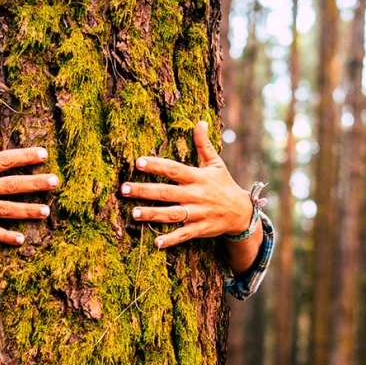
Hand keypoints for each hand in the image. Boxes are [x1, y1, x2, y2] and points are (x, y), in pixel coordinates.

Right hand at [0, 101, 58, 245]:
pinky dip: (4, 237)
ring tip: (47, 211)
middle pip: (10, 186)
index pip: (3, 160)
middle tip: (55, 181)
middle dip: (34, 184)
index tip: (44, 154)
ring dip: (26, 211)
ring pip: (4, 210)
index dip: (24, 156)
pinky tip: (21, 240)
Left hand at [120, 121, 252, 248]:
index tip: (139, 162)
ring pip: (172, 214)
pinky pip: (183, 235)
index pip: (174, 170)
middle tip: (124, 189)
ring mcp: (197, 214)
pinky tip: (156, 243)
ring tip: (134, 213)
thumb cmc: (224, 184)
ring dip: (153, 214)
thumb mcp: (216, 164)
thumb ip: (204, 144)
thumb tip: (201, 122)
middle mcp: (196, 195)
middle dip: (145, 191)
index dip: (157, 166)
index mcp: (197, 178)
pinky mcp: (199, 229)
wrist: (241, 212)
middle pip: (167, 193)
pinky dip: (171, 239)